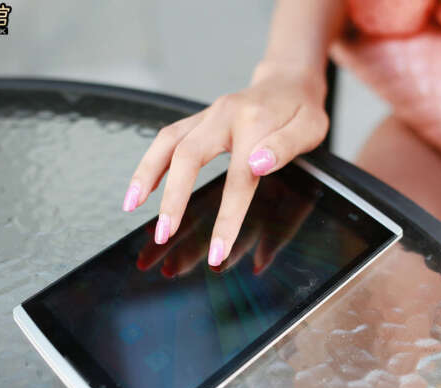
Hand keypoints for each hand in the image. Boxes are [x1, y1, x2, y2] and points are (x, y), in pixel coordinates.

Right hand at [123, 61, 328, 266]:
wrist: (289, 80)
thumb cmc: (302, 111)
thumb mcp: (310, 129)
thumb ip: (285, 147)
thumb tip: (258, 165)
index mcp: (254, 124)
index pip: (238, 180)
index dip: (227, 219)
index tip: (217, 253)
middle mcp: (224, 115)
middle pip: (187, 155)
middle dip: (172, 198)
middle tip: (163, 233)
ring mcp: (208, 115)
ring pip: (167, 141)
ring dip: (146, 174)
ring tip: (130, 205)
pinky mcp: (199, 119)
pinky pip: (168, 137)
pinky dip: (151, 162)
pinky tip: (142, 187)